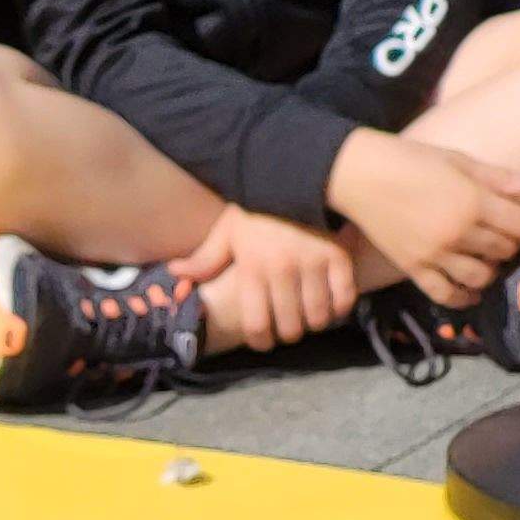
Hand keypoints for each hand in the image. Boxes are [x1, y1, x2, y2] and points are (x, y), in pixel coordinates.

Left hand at [173, 205, 356, 350]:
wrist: (295, 178)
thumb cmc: (258, 210)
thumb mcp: (227, 231)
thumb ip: (204, 259)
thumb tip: (174, 273)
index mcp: (252, 268)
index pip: (256, 323)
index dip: (260, 341)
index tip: (263, 341)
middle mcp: (282, 270)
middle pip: (290, 327)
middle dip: (288, 333)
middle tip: (287, 327)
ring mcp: (313, 265)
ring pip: (318, 317)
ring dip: (313, 323)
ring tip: (309, 316)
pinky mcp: (339, 258)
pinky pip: (344, 298)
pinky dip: (340, 308)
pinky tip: (331, 304)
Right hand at [327, 131, 519, 307]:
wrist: (355, 175)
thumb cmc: (408, 160)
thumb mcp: (457, 160)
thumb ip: (498, 177)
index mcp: (473, 202)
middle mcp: (458, 233)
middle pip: (505, 249)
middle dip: (514, 241)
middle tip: (509, 231)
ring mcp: (435, 255)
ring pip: (482, 275)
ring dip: (492, 267)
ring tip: (487, 255)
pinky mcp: (413, 268)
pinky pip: (446, 294)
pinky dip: (464, 296)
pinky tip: (472, 289)